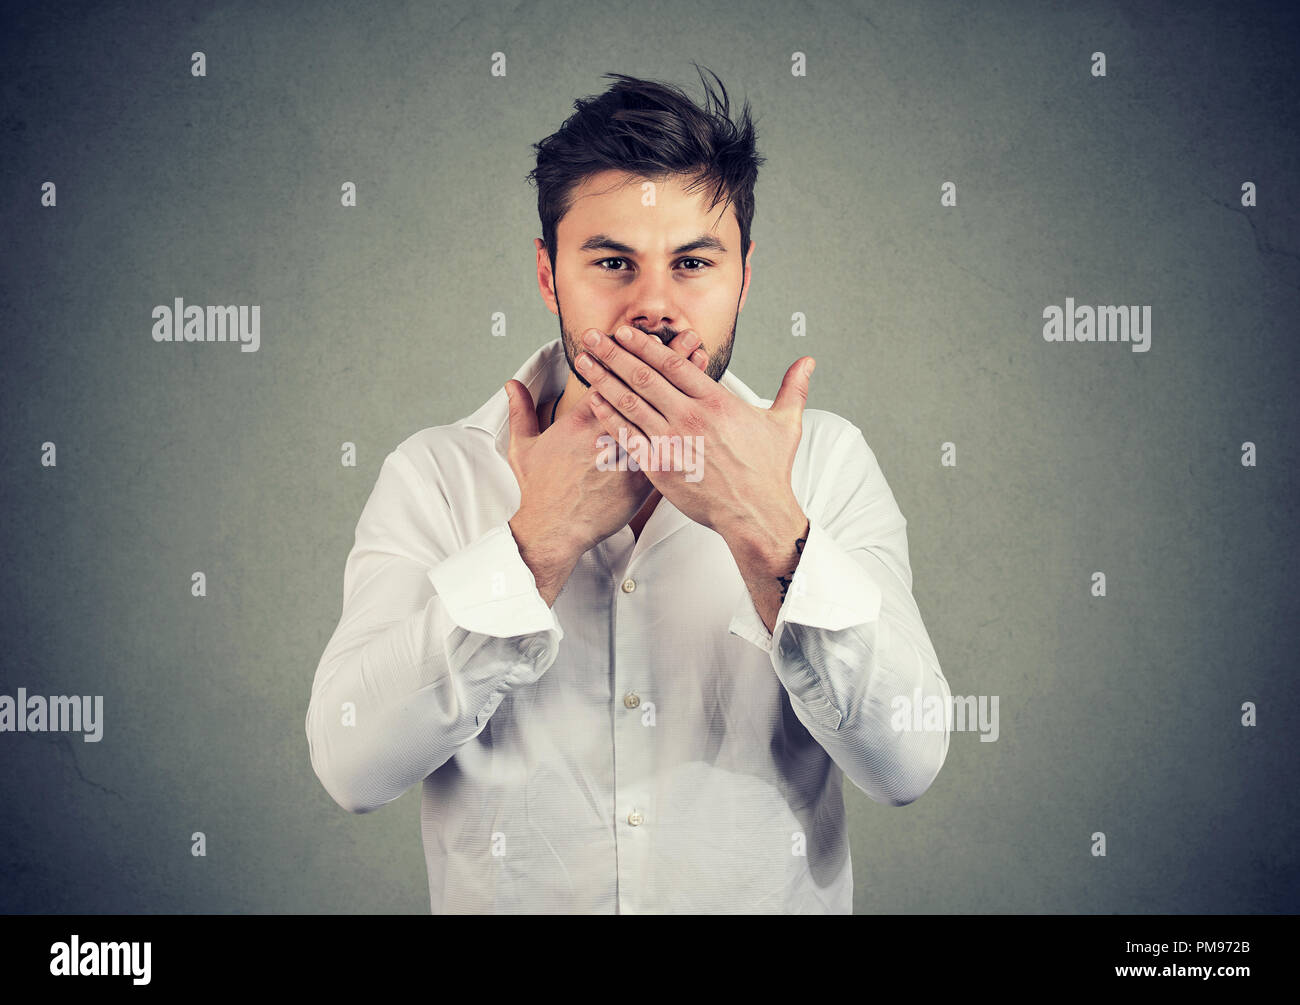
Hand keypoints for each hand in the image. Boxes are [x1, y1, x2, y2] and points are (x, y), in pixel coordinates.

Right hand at [505, 328, 710, 561]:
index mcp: (581, 420)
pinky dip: (686, 429)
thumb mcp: (522, 447)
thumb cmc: (538, 492)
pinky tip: (703, 417)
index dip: (633, 354)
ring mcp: (628, 456)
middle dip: (668, 361)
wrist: (551, 530)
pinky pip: (669, 450)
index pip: (612, 377)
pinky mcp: (641, 480)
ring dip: (685, 390)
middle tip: (690, 338)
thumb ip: (521, 411)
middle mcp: (608, 433)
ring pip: (663, 415)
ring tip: (703, 369)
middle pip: (644, 388)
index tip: (649, 336)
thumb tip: (512, 385)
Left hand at [577, 324, 814, 543]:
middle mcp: (691, 417)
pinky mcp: (660, 467)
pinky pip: (627, 436)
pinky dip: (609, 417)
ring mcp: (673, 442)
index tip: (625, 331)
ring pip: (630, 402)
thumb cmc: (768, 472)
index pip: (673, 363)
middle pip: (644, 376)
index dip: (645, 344)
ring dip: (604, 378)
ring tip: (585, 361)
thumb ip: (792, 388)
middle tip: (592, 336)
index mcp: (716, 402)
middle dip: (614, 353)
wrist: (756, 514)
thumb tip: (808, 362)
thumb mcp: (784, 424)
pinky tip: (593, 401)